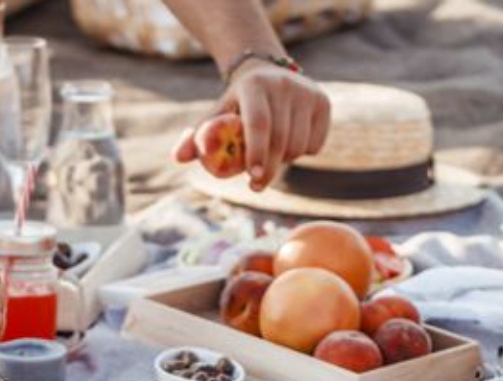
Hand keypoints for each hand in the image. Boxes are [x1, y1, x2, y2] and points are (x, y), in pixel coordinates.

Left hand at [175, 62, 330, 189]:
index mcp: (254, 86)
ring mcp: (307, 92)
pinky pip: (315, 144)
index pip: (259, 123)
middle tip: (256, 185)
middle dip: (269, 169)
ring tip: (271, 153)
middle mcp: (283, 85)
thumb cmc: (237, 103)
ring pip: (299, 146)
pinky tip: (290, 141)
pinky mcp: (324, 102)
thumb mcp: (216, 115)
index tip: (253, 177)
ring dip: (284, 161)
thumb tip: (178, 158)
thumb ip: (198, 136)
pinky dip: (302, 153)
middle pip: (280, 140)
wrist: (267, 73)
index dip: (256, 152)